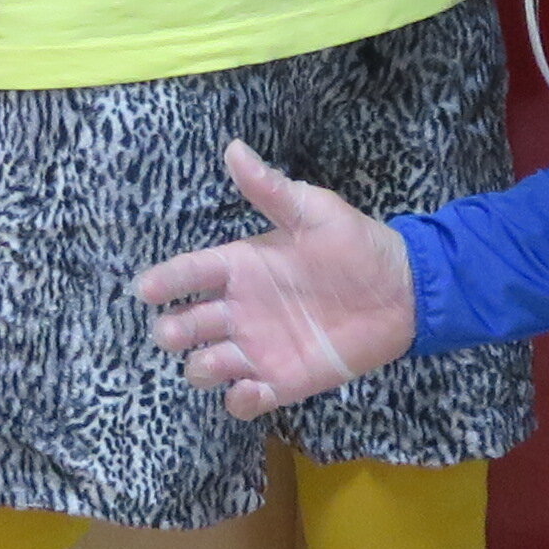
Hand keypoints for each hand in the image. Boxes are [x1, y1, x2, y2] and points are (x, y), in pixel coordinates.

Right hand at [133, 140, 416, 418]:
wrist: (403, 292)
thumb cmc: (357, 245)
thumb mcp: (314, 211)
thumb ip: (271, 189)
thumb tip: (235, 149)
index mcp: (241, 266)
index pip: (189, 274)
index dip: (165, 281)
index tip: (145, 289)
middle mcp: (241, 310)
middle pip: (185, 326)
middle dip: (173, 331)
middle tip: (177, 331)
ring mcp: (259, 348)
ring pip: (205, 367)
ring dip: (201, 368)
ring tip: (218, 360)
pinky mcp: (283, 381)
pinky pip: (245, 400)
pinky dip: (239, 400)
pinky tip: (253, 388)